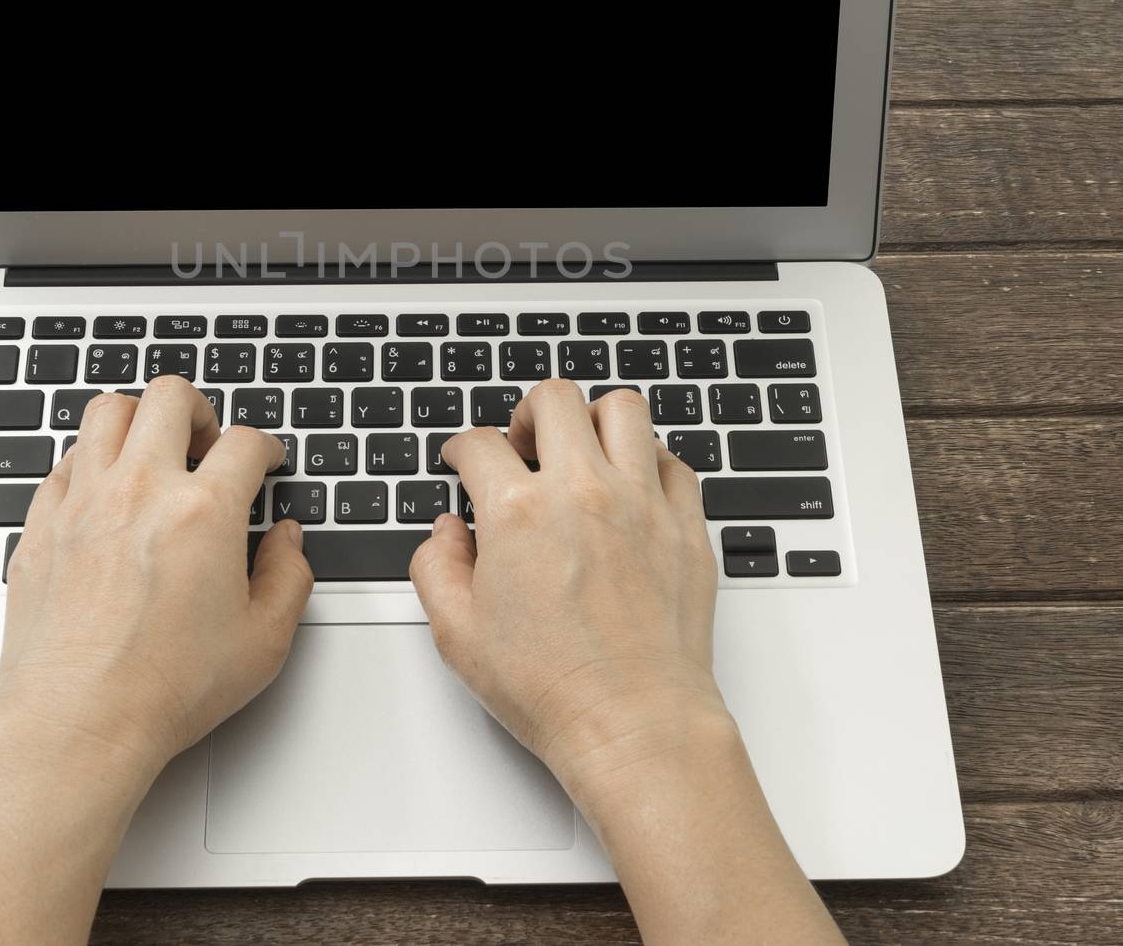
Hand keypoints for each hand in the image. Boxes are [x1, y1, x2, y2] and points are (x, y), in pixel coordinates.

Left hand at [0, 379, 313, 807]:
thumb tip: (286, 540)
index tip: (264, 461)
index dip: (265, 447)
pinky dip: (91, 461)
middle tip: (207, 444)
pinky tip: (106, 492)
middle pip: (170, 397)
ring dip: (140, 420)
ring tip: (153, 452)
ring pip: (108, 411)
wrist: (76, 724)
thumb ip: (289, 577)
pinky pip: (65, 460)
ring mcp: (83, 501)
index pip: (244, 441)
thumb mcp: (262, 642)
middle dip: (200, 411)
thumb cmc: (163, 691)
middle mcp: (140, 490)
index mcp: (203, 512)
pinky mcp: (41, 523)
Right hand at [409, 380, 727, 801]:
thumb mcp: (457, 634)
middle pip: (554, 398)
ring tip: (582, 450)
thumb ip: (435, 567)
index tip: (464, 459)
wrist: (634, 723)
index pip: (480, 443)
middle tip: (523, 445)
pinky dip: (650, 463)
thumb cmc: (552, 689)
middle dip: (527, 414)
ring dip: (594, 420)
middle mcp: (583, 492)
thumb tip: (447, 533)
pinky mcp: (686, 527)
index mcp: (519, 512)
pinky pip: (675, 462)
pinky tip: (633, 488)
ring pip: (624, 409)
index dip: (461, 448)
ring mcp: (642, 504)